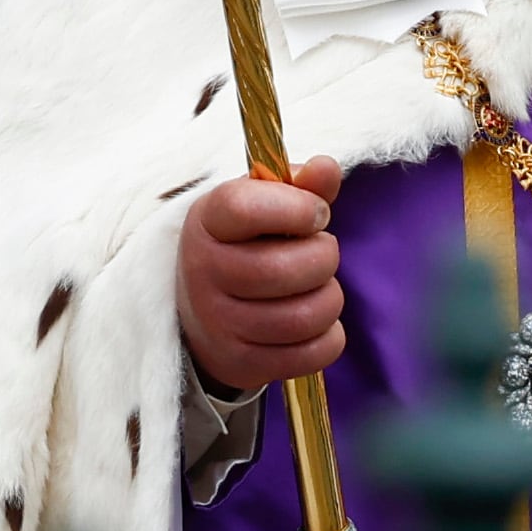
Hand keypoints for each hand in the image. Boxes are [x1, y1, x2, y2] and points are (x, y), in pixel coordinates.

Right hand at [178, 159, 344, 391]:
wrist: (202, 311)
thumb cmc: (245, 245)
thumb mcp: (262, 205)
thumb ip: (299, 185)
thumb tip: (325, 168)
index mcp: (207, 221)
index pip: (246, 208)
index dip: (297, 208)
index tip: (316, 212)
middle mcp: (203, 272)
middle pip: (285, 269)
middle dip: (324, 257)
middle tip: (321, 252)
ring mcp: (218, 323)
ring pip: (304, 316)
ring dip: (329, 298)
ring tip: (318, 287)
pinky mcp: (241, 362)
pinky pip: (312, 353)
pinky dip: (329, 336)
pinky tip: (315, 321)